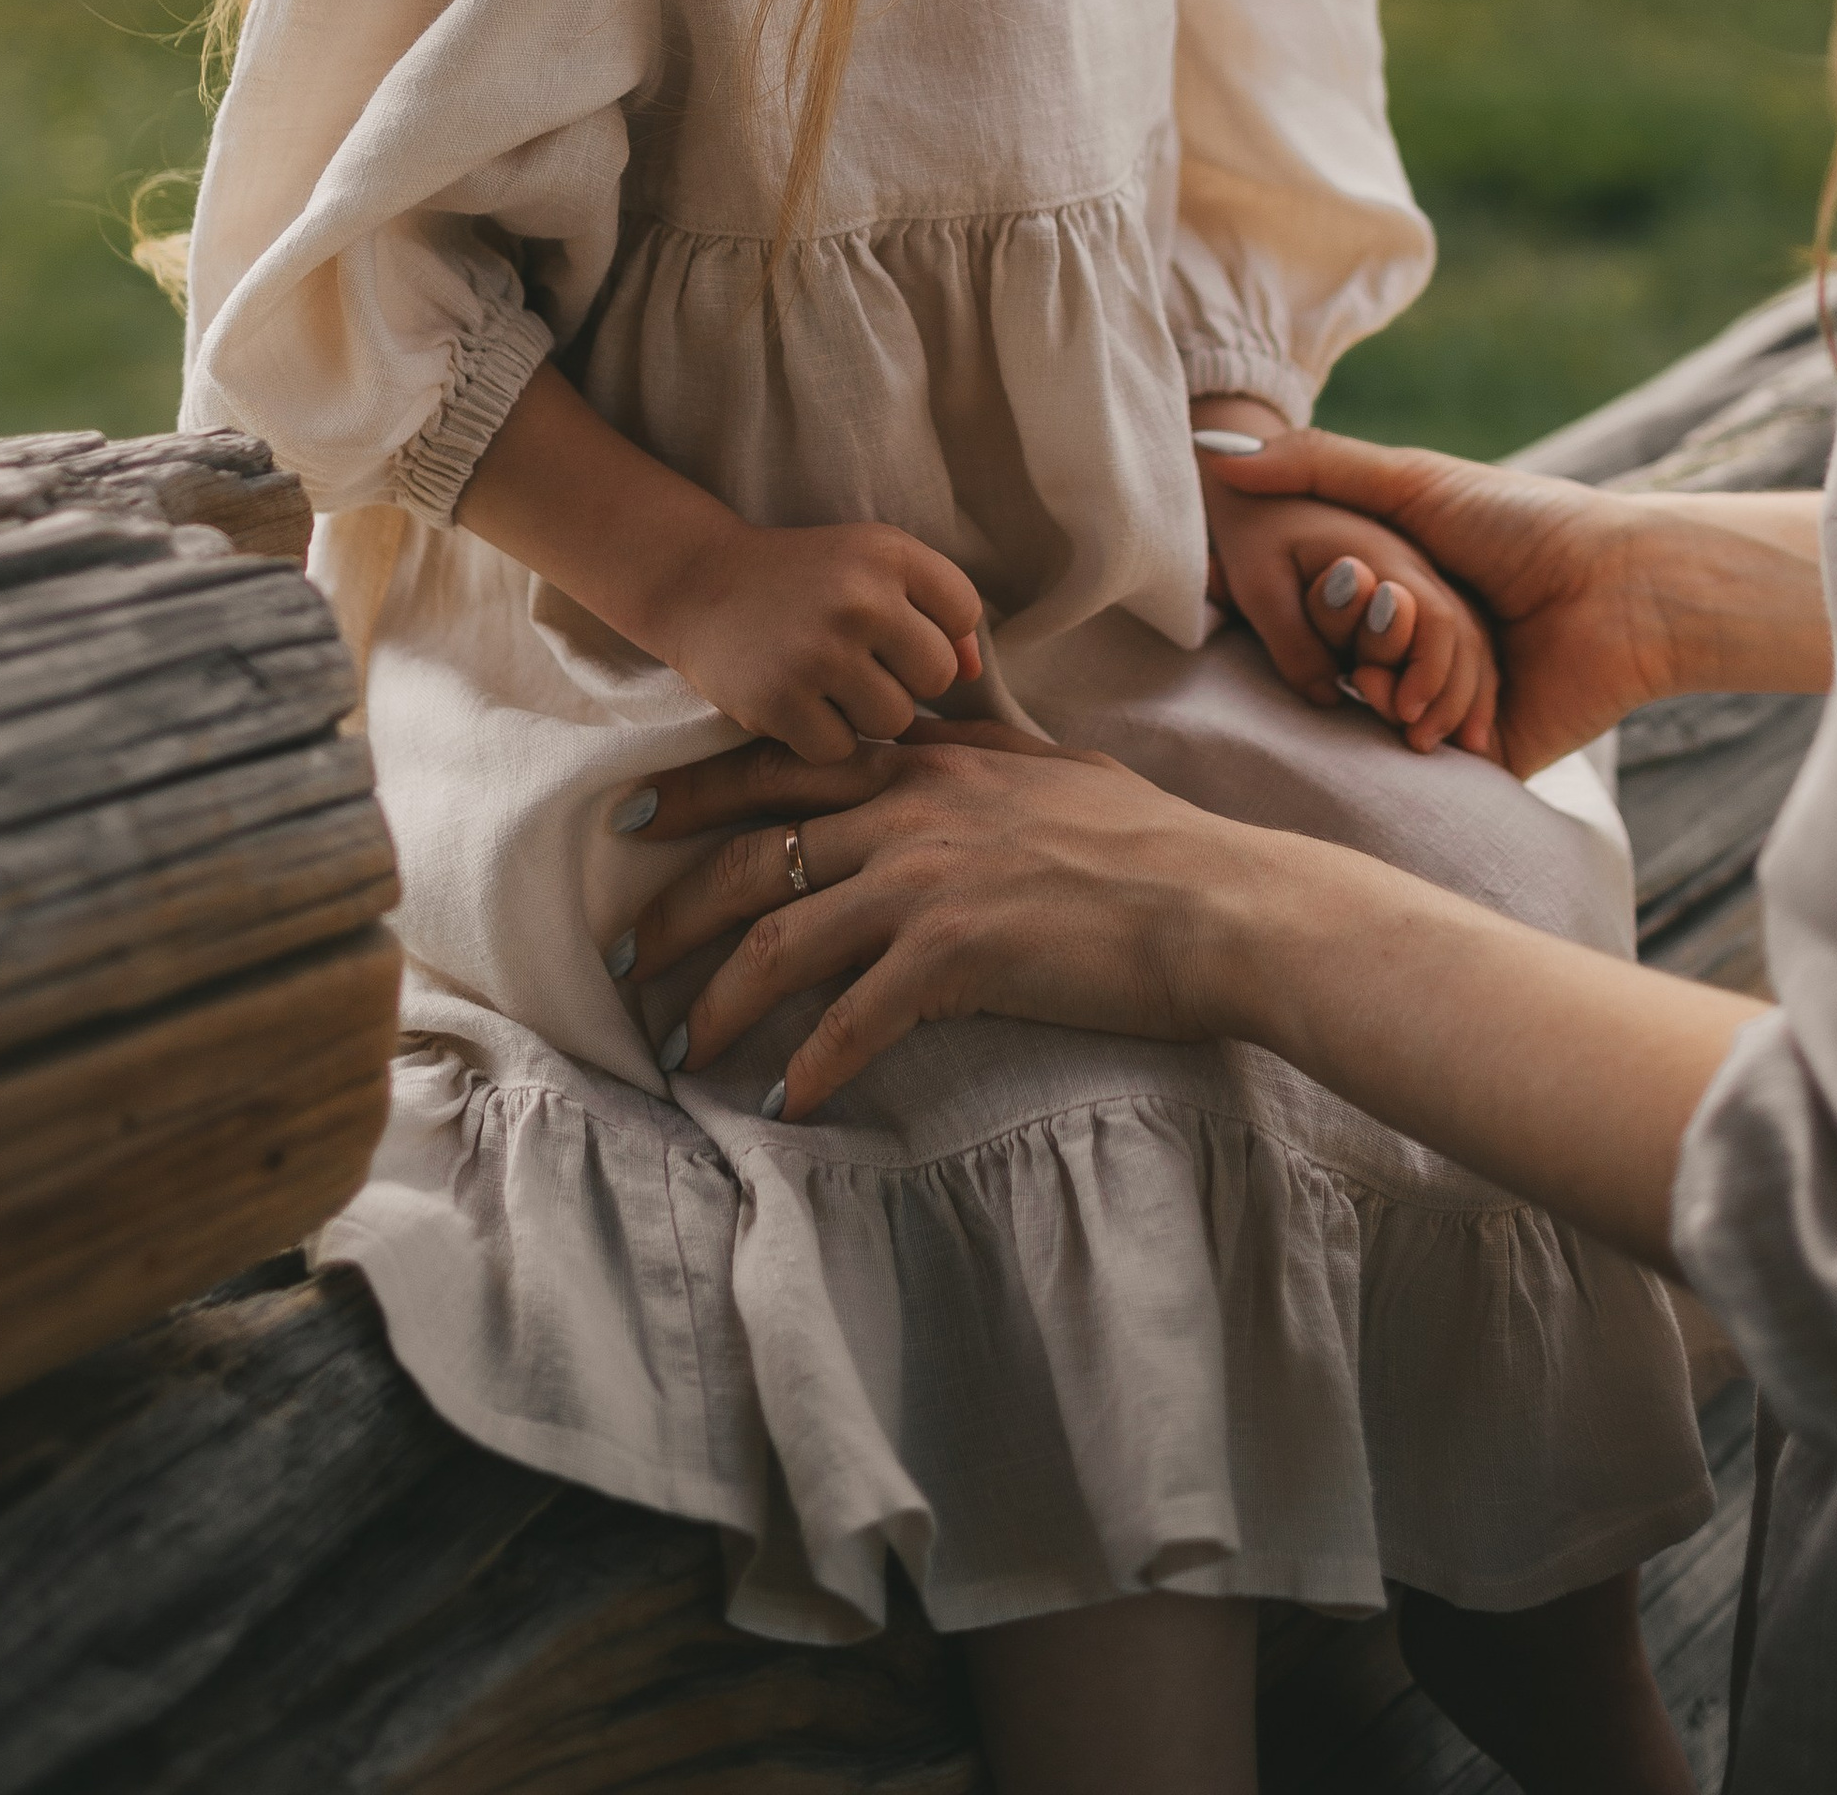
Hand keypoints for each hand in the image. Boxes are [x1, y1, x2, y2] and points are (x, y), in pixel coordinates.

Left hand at [615, 731, 1267, 1115]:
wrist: (1216, 904)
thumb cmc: (1153, 841)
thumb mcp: (1057, 769)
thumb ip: (989, 752)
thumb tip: (963, 731)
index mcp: (930, 761)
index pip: (782, 765)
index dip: (696, 793)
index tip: (635, 819)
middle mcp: (912, 810)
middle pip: (753, 856)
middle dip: (671, 909)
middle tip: (620, 955)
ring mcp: (927, 881)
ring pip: (778, 939)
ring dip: (716, 1002)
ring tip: (679, 1050)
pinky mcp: (953, 955)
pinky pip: (850, 1021)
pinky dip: (807, 1068)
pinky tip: (783, 1105)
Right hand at [644, 523, 986, 763]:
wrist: (701, 585)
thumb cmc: (804, 579)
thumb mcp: (871, 564)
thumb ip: (936, 608)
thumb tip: (973, 672)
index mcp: (889, 552)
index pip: (964, 613)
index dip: (936, 629)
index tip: (894, 625)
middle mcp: (859, 598)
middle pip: (937, 676)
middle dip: (906, 678)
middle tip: (860, 661)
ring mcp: (819, 652)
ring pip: (895, 720)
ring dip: (866, 713)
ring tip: (828, 682)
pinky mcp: (780, 700)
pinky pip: (840, 749)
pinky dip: (821, 737)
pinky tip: (798, 703)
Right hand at [1202, 433, 1671, 776]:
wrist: (1620, 591)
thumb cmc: (1524, 522)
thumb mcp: (1412, 480)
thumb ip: (1314, 464)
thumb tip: (1212, 449)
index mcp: (1415, 584)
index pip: (1333, 606)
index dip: (1314, 601)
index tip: (1310, 585)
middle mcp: (1432, 643)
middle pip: (1352, 664)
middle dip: (1349, 654)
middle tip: (1368, 635)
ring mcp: (1459, 698)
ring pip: (1384, 716)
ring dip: (1379, 696)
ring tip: (1392, 679)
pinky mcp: (1489, 752)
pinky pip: (1431, 769)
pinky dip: (1414, 742)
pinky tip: (1412, 719)